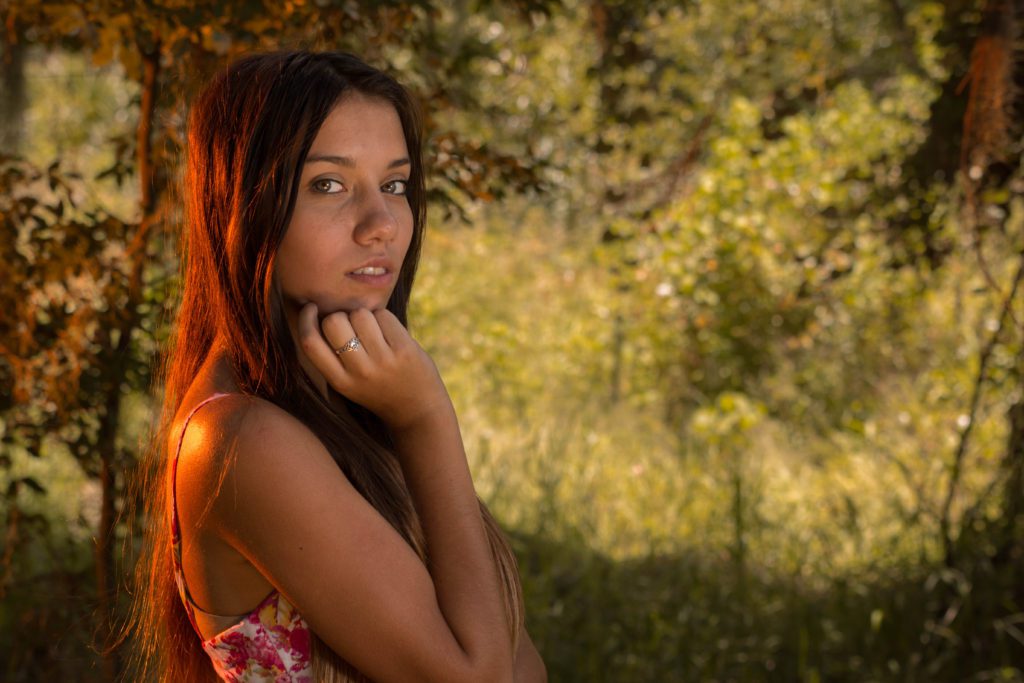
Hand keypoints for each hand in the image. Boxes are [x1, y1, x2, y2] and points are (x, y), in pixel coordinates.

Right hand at [297, 303, 452, 430]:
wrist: (419, 411)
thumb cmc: (380, 389)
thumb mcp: (349, 383)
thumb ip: (334, 356)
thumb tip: (322, 312)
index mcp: (340, 381)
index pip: (310, 343)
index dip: (306, 320)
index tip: (311, 309)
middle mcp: (359, 372)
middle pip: (334, 322)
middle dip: (341, 316)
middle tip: (353, 327)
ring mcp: (383, 361)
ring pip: (360, 314)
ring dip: (365, 315)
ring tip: (374, 332)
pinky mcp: (404, 350)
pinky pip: (383, 315)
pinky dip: (384, 317)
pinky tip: (390, 333)